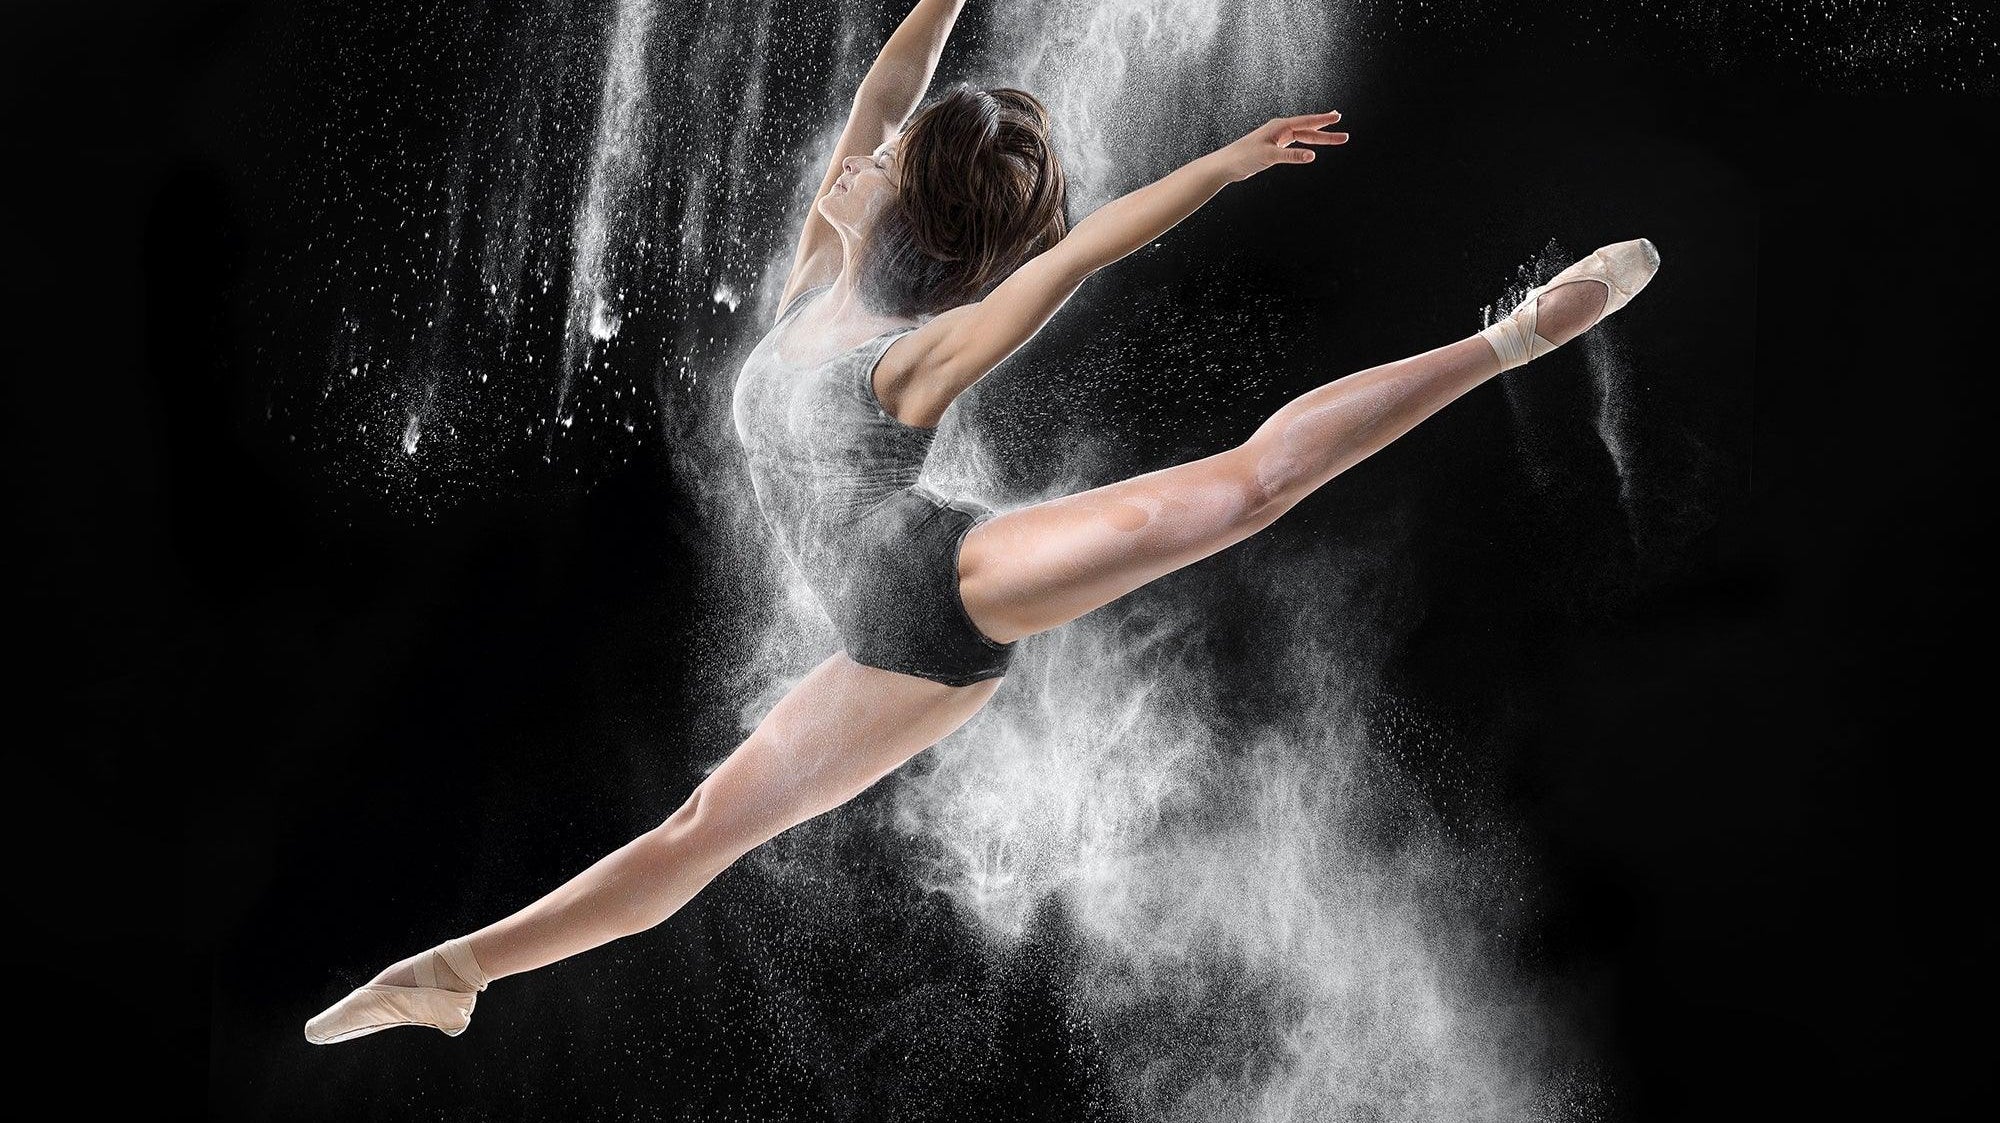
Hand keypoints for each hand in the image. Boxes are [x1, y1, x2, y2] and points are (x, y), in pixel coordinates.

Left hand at [1209, 111, 1346, 182]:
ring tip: (1335, 138)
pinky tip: (1312, 146)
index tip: (1338, 117)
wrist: (1226, 165)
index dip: (1323, 121)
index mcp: (1279, 126)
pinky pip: (1295, 145)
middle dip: (1326, 134)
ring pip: (1303, 138)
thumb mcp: (1270, 156)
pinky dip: (1306, 145)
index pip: (1306, 122)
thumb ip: (1291, 156)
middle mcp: (1279, 129)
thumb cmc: (1243, 157)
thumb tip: (1312, 156)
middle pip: (1308, 131)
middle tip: (1344, 136)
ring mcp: (1277, 138)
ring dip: (1319, 139)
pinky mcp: (1273, 148)